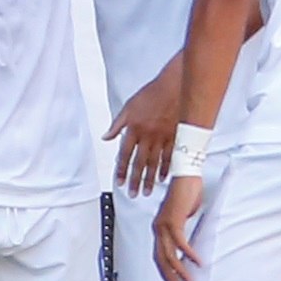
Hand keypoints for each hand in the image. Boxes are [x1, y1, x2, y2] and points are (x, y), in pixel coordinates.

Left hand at [105, 65, 183, 197]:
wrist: (173, 87)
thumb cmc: (152, 94)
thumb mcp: (129, 106)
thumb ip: (117, 124)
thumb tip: (106, 136)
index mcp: (134, 129)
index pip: (125, 154)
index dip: (121, 170)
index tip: (120, 182)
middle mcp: (147, 136)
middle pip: (139, 163)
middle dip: (135, 180)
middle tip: (132, 194)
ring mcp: (162, 138)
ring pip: (154, 163)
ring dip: (149, 179)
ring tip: (146, 192)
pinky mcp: (174, 137)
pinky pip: (169, 157)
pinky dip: (165, 169)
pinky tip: (162, 178)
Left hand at [154, 173, 205, 280]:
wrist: (186, 174)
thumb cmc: (186, 192)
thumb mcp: (184, 215)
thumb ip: (182, 229)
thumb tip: (187, 242)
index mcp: (159, 228)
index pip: (158, 255)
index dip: (164, 272)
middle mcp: (158, 228)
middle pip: (160, 260)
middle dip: (169, 278)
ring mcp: (164, 225)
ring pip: (169, 255)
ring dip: (179, 271)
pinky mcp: (173, 221)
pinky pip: (181, 243)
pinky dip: (189, 254)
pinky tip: (197, 262)